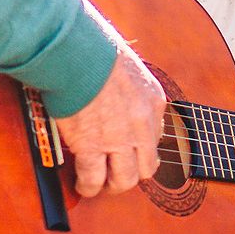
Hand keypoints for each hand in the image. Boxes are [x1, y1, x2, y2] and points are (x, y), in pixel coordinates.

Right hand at [54, 45, 164, 197]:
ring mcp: (119, 139)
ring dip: (112, 185)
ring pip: (124, 179)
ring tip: (99, 184)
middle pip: (146, 166)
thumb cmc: (95, 47)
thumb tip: (112, 91)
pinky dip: (88, 186)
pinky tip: (82, 184)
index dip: (141, 148)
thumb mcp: (127, 66)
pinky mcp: (92, 146)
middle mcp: (142, 125)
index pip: (156, 136)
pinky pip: (94, 178)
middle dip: (131, 174)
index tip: (130, 150)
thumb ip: (127, 85)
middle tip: (117, 175)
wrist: (78, 51)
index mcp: (153, 101)